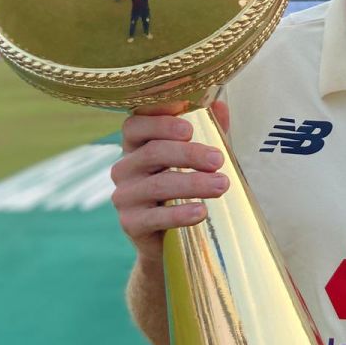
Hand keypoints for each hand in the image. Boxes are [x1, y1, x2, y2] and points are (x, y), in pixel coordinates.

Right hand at [110, 100, 230, 265]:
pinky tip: (201, 211)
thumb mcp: (197, 158)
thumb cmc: (184, 188)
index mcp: (136, 145)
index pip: (136, 124)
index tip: (189, 127)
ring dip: (193, 183)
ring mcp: (124, 196)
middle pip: (154, 151)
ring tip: (222, 185)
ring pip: (158, 184)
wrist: (170, 239)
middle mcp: (124, 167)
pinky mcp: (130, 223)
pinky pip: (155, 217)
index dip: (159, 121)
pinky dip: (180, 213)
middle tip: (218, 160)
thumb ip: (208, 130)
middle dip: (189, 154)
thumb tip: (219, 105)